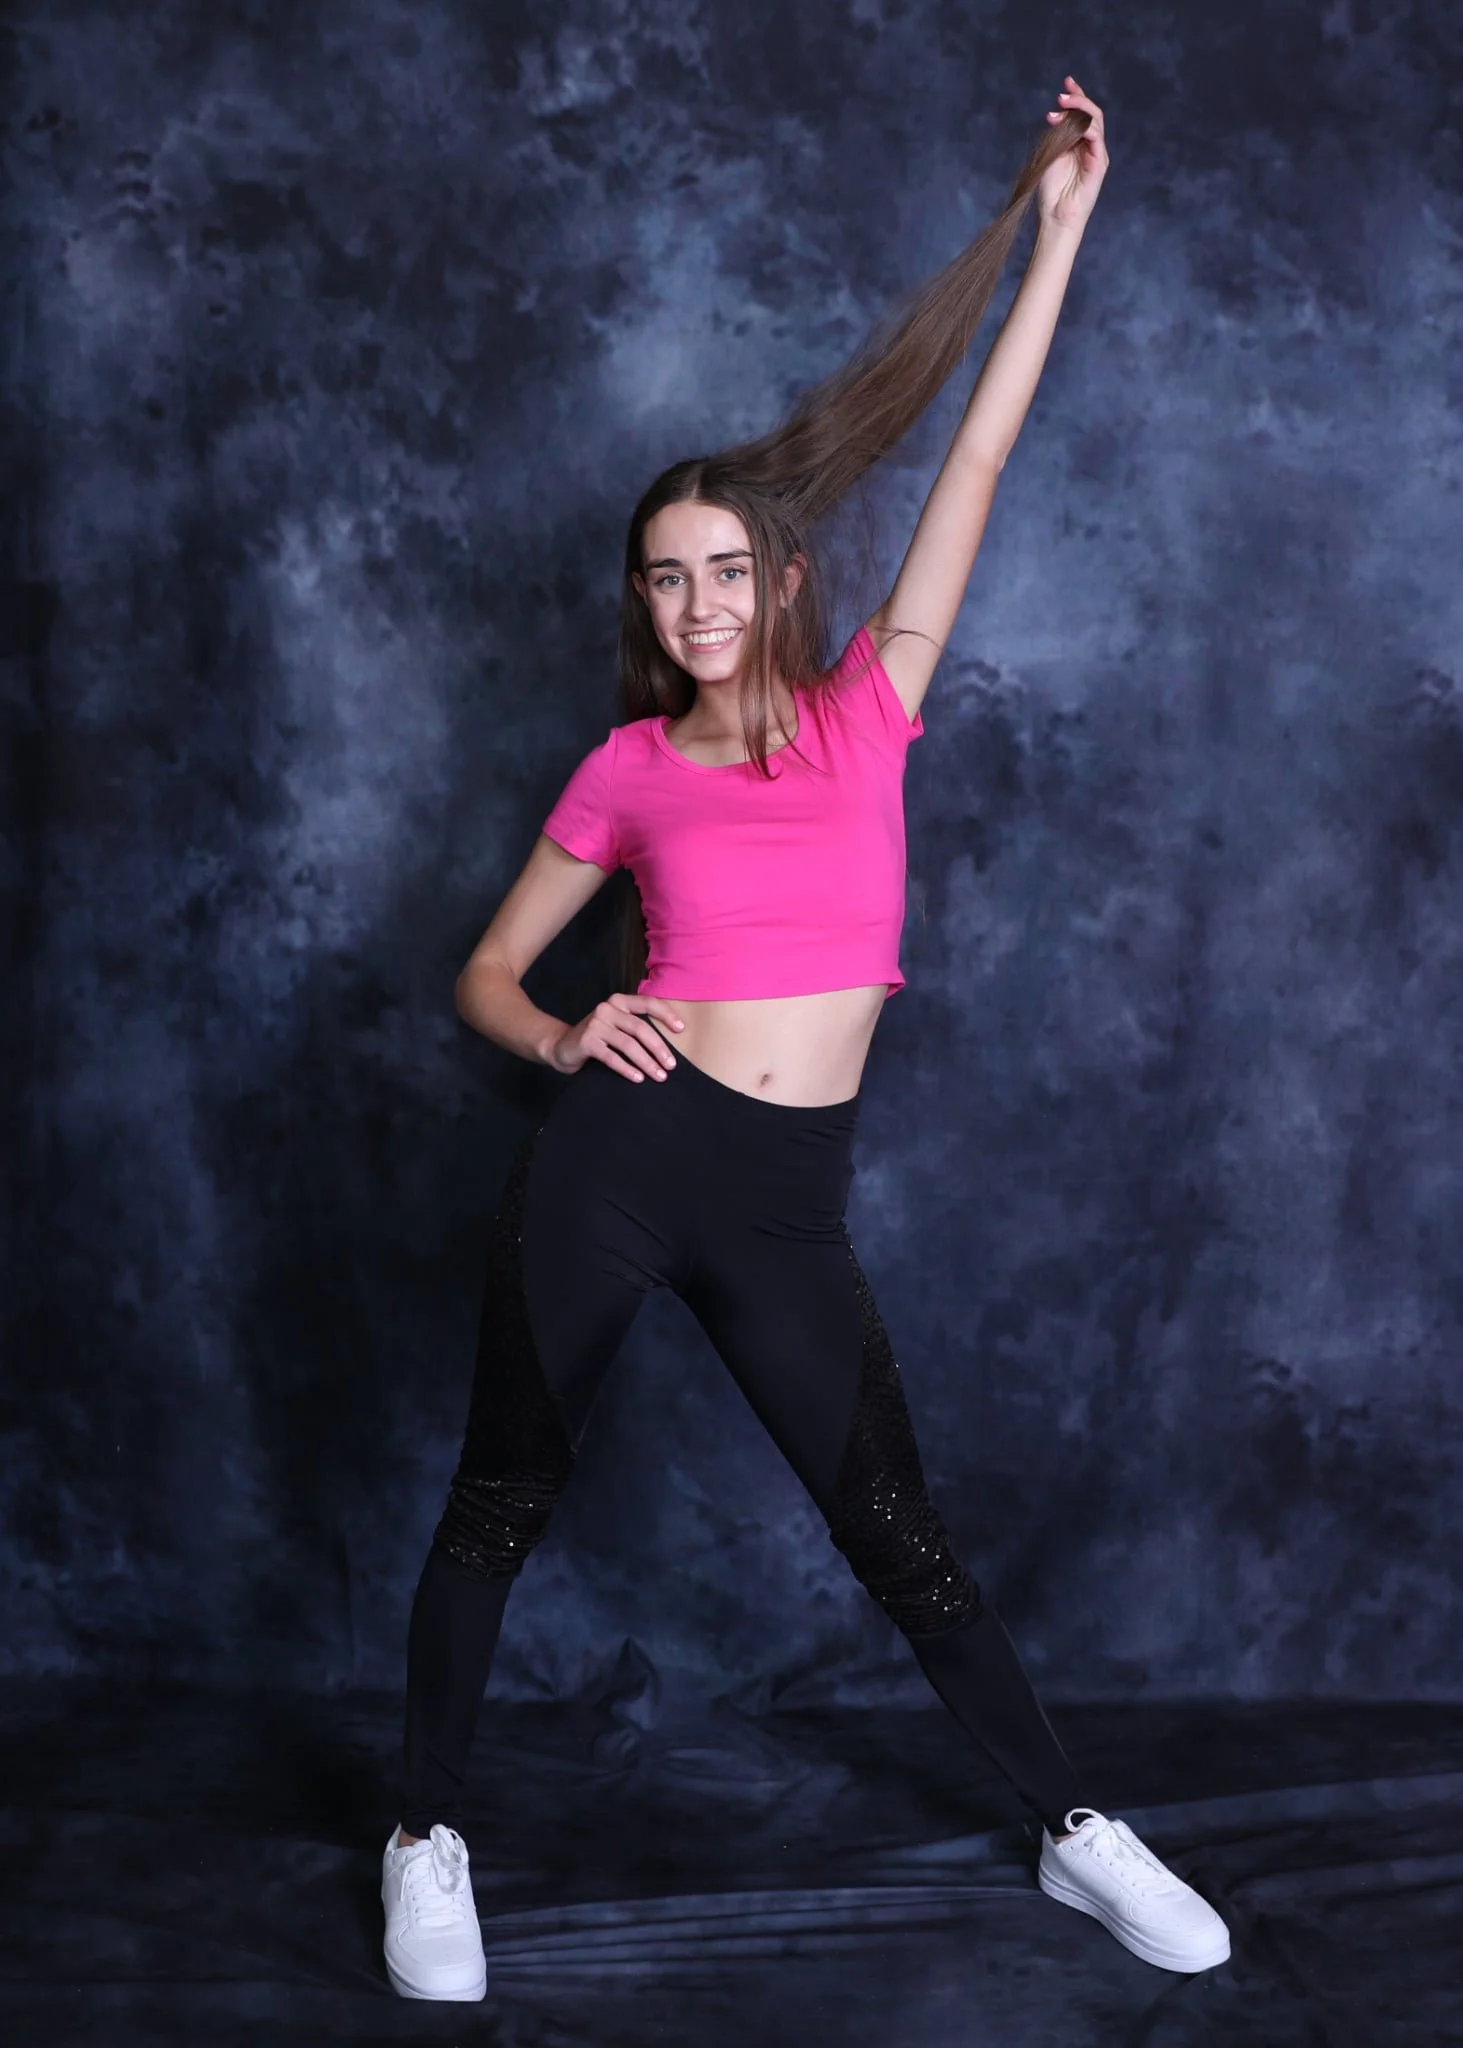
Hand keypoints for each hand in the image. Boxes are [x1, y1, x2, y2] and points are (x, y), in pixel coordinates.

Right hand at [550, 992, 684, 1082]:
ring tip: (659, 1076)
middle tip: (671, 1066)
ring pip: (628, 1044)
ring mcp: (596, 1024)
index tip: (681, 1030)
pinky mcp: (587, 1041)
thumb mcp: (617, 1026)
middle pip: (640, 1028)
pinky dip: (627, 1069)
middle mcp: (607, 1008)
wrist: (562, 1047)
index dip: (666, 1014)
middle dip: (659, 1048)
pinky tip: (638, 1078)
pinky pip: (612, 1057)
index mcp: (619, 1001)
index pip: (647, 1003)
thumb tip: (669, 1045)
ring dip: (647, 1062)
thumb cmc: (598, 1038)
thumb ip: (635, 1026)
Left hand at [1038, 76, 1107, 229]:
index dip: (1076, 96)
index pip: (1082, 114)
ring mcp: (1096, 154)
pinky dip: (1086, 127)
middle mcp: (1090, 146)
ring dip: (1078, 110)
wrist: (1055, 216)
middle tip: (1061, 95)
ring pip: (1095, 121)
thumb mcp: (1050, 154)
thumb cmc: (1051, 191)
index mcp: (1078, 143)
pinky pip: (1097, 138)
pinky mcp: (1099, 164)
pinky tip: (1072, 124)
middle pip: (1091, 113)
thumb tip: (1056, 115)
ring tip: (1061, 106)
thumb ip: (1057, 135)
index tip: (1066, 82)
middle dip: (1077, 100)